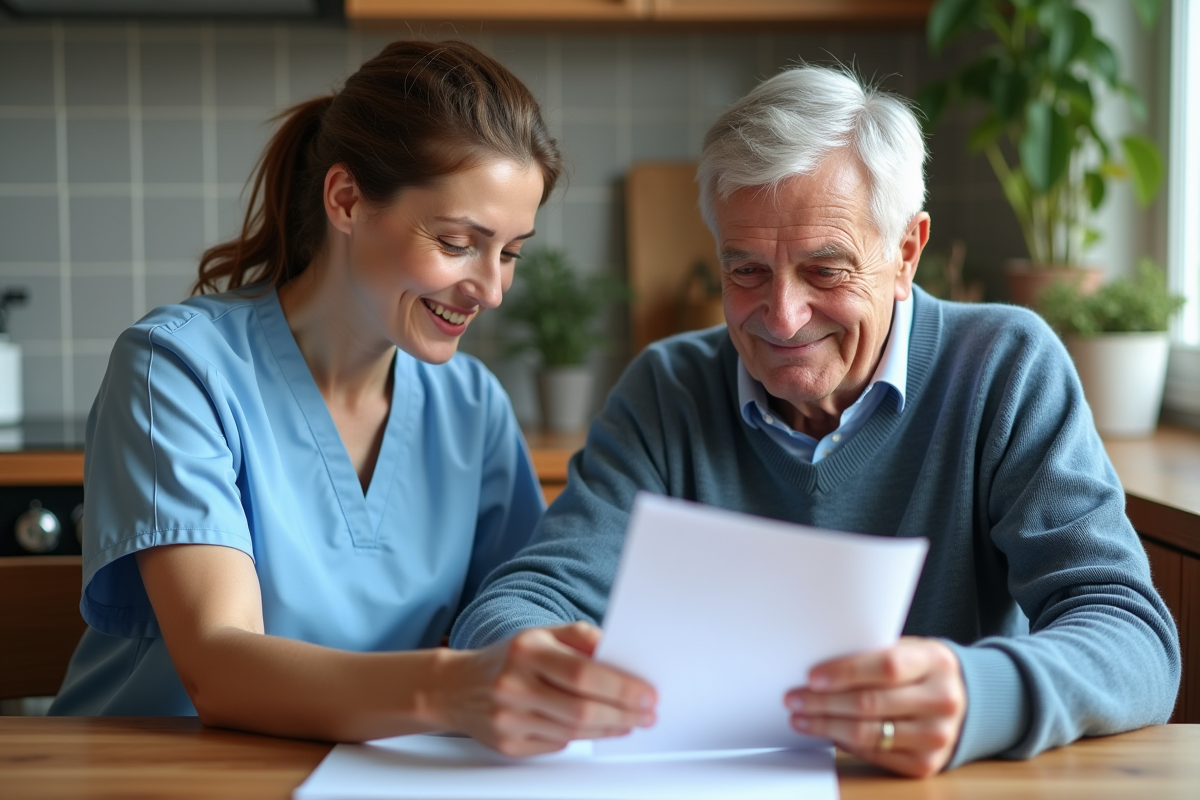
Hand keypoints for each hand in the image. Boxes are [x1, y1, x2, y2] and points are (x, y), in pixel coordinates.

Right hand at [431, 622, 656, 756]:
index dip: (621, 687)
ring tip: (630, 721)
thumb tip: (621, 652)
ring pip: (573, 731)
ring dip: (610, 728)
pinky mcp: (508, 744)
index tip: (647, 693)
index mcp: (527, 650)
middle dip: (623, 713)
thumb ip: (581, 638)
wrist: (456, 687)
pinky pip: (558, 745)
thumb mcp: (542, 634)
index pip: (583, 673)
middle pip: (581, 709)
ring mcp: (508, 718)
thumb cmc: (508, 658)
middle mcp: (514, 684)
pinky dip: (584, 737)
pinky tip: (600, 729)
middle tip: (647, 713)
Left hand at [784, 637, 965, 777]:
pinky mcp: (925, 764)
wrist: (963, 700)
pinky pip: (874, 755)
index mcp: (935, 662)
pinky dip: (844, 744)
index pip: (886, 667)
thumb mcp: (908, 650)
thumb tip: (819, 670)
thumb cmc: (921, 669)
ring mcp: (936, 736)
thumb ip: (873, 655)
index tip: (812, 677)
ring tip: (800, 717)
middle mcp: (941, 701)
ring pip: (868, 734)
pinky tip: (826, 732)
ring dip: (825, 726)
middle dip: (823, 702)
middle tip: (793, 698)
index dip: (845, 672)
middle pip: (870, 704)